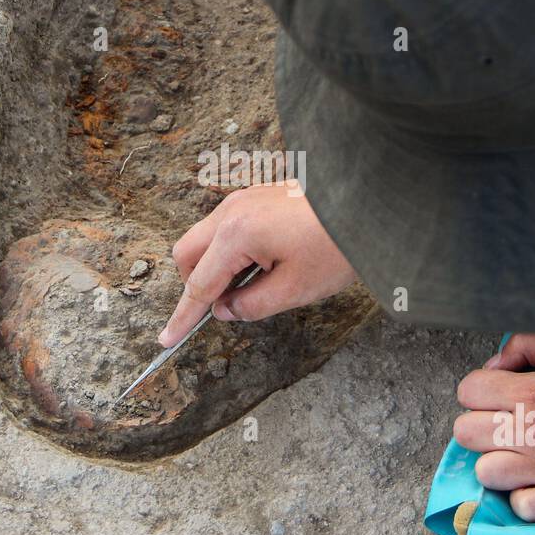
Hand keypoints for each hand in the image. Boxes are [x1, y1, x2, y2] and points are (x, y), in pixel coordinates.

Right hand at [158, 183, 355, 345]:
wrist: (367, 203)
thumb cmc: (336, 244)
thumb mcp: (295, 289)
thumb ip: (251, 305)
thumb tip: (224, 309)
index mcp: (236, 235)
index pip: (199, 286)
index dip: (183, 317)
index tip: (167, 338)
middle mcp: (231, 212)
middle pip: (187, 254)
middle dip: (194, 285)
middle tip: (222, 307)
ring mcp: (243, 199)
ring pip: (205, 238)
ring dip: (214, 266)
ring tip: (254, 284)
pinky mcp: (257, 196)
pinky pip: (226, 226)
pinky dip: (229, 250)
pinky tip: (263, 263)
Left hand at [453, 333, 534, 520]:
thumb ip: (527, 345)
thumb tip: (492, 364)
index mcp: (532, 394)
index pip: (468, 390)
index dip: (480, 389)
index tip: (499, 393)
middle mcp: (531, 434)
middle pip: (466, 433)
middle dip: (481, 424)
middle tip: (507, 422)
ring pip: (485, 472)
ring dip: (497, 462)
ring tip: (520, 453)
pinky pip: (520, 507)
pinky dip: (524, 497)